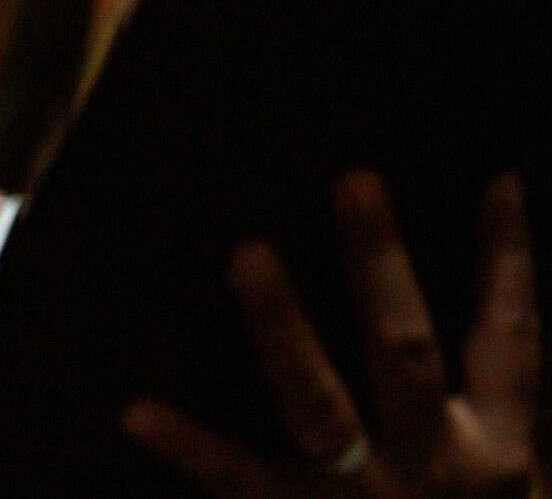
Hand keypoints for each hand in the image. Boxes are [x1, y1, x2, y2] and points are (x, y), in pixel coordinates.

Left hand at [122, 170, 538, 497]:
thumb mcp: (530, 491)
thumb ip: (511, 421)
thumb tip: (501, 352)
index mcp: (503, 453)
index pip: (514, 338)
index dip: (506, 262)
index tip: (494, 180)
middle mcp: (437, 463)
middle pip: (405, 345)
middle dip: (379, 264)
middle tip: (351, 178)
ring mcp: (363, 496)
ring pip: (321, 400)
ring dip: (283, 324)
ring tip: (246, 251)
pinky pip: (240, 480)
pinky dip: (189, 444)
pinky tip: (134, 408)